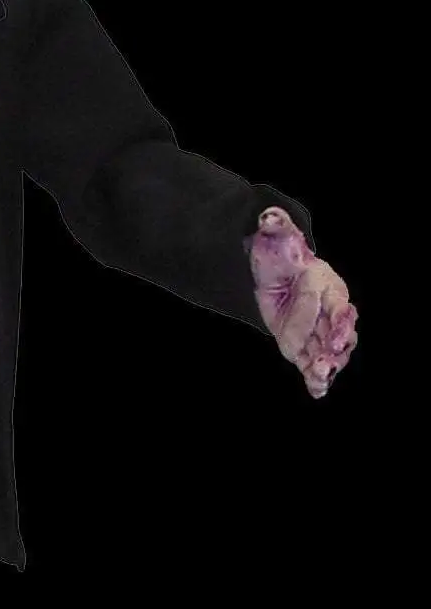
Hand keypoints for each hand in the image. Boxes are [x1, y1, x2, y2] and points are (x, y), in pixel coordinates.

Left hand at [248, 206, 356, 398]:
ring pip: (329, 352)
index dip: (337, 318)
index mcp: (327, 283)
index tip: (333, 333)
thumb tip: (268, 216)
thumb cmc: (280, 253)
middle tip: (325, 362)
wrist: (272, 272)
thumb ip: (276, 227)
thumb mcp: (276, 237)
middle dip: (335, 349)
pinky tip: (317, 392)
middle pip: (340, 332)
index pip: (337, 302)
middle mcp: (329, 310)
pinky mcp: (304, 346)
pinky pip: (312, 364)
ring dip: (326, 367)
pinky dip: (317, 379)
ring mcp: (318, 330)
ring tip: (319, 378)